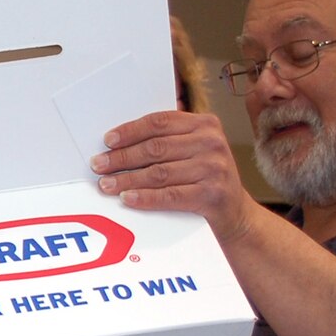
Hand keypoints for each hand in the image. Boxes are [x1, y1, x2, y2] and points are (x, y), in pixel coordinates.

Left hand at [90, 110, 258, 243]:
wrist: (236, 213)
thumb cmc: (205, 178)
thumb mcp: (194, 150)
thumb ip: (168, 140)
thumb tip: (118, 141)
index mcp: (205, 124)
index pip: (159, 122)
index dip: (130, 131)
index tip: (108, 141)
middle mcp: (212, 143)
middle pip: (155, 148)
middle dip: (122, 158)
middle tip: (99, 165)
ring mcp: (214, 169)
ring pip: (159, 173)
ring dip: (127, 179)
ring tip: (106, 184)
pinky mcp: (212, 195)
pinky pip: (170, 196)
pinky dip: (145, 197)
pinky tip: (127, 198)